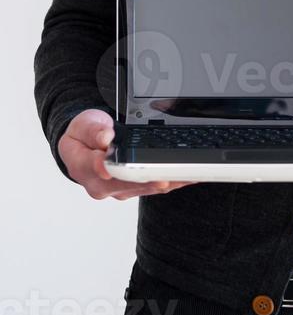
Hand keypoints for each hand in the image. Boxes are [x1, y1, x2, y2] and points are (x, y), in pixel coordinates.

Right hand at [58, 109, 197, 199]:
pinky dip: (171, 181)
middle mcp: (103, 185)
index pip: (105, 170)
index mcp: (85, 169)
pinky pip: (154, 186)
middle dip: (154, 178)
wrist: (84, 145)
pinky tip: (187, 177)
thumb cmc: (83, 136)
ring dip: (168, 181)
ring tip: (189, 174)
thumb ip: (92, 131)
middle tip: (173, 174)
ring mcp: (120, 189)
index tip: (143, 169)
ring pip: (147, 187)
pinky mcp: (133, 189)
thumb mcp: (82, 125)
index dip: (123, 170)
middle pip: (132, 183)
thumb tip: (105, 138)